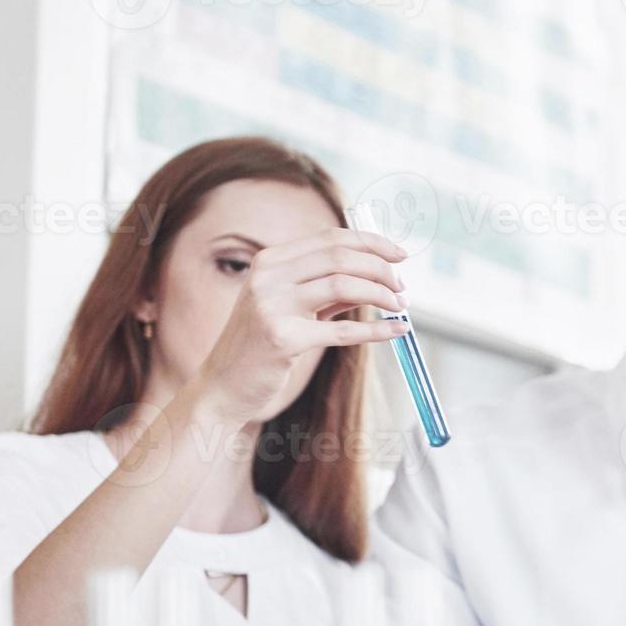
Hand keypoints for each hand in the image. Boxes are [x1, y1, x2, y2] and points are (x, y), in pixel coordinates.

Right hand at [195, 227, 409, 423]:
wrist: (222, 387)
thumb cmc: (259, 347)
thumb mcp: (289, 308)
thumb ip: (327, 290)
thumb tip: (378, 277)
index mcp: (269, 261)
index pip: (330, 238)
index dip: (371, 243)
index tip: (400, 255)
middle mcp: (267, 276)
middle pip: (340, 256)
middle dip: (381, 268)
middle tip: (402, 288)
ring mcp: (272, 306)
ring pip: (344, 285)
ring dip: (381, 294)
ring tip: (401, 307)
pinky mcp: (282, 339)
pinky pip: (342, 330)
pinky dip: (376, 330)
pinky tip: (397, 330)